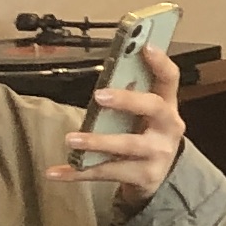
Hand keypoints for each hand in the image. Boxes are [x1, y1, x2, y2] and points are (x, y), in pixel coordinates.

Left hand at [55, 74, 185, 206]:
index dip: (160, 62)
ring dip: (98, 141)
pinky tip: (56, 172)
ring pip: (128, 145)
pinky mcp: (144, 176)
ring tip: (71, 139)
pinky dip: (79, 172)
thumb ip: (131, 97)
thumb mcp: (145, 117)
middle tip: (99, 95)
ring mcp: (158, 154)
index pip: (169, 79)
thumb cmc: (145, 137)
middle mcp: (168, 128)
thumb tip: (107, 76)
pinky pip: (107, 172)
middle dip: (127, 100)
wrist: (155, 179)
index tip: (146, 47)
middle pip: (153, 107)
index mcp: (167, 106)